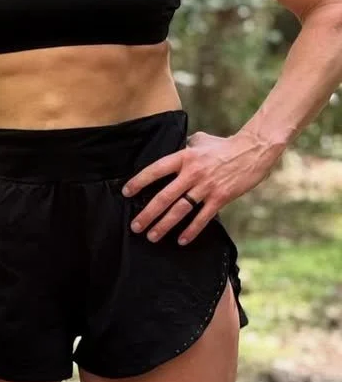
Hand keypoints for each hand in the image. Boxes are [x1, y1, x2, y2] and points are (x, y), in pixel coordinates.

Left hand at [122, 130, 275, 244]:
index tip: (126, 193)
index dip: (139, 182)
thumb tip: (172, 150)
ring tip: (152, 236)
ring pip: (180, 210)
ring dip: (164, 225)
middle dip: (147, 214)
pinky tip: (181, 240)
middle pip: (164, 196)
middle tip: (135, 226)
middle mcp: (192, 172)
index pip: (155, 170)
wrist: (254, 149)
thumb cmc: (224, 145)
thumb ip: (184, 148)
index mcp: (184, 157)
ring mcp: (206, 186)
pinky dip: (191, 230)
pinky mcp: (220, 197)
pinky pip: (202, 217)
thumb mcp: (200, 141)